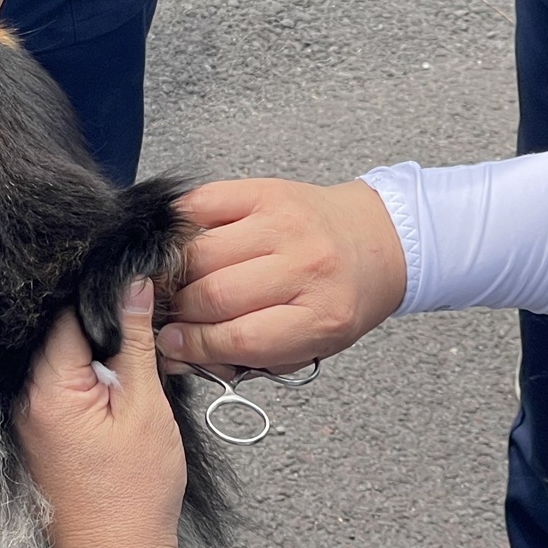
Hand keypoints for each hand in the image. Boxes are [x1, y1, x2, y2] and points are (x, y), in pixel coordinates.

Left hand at [19, 281, 188, 547]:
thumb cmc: (135, 496)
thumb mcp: (146, 407)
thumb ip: (136, 342)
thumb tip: (135, 285)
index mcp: (48, 390)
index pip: (66, 313)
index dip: (103, 294)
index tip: (135, 283)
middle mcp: (25, 402)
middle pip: (57, 335)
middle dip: (98, 322)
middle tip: (141, 317)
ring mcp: (28, 422)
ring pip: (59, 361)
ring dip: (93, 352)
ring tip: (132, 355)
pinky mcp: (39, 438)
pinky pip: (58, 389)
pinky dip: (86, 380)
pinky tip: (114, 388)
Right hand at [157, 178, 406, 372]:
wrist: (376, 239)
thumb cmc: (340, 295)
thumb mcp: (309, 344)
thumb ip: (245, 356)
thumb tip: (176, 353)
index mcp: (323, 316)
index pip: (240, 337)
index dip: (195, 345)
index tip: (172, 345)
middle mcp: (307, 267)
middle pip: (215, 295)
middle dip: (180, 312)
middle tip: (171, 316)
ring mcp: (284, 224)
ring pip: (200, 253)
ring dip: (177, 274)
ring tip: (178, 284)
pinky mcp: (265, 191)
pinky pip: (201, 205)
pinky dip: (179, 227)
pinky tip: (183, 245)